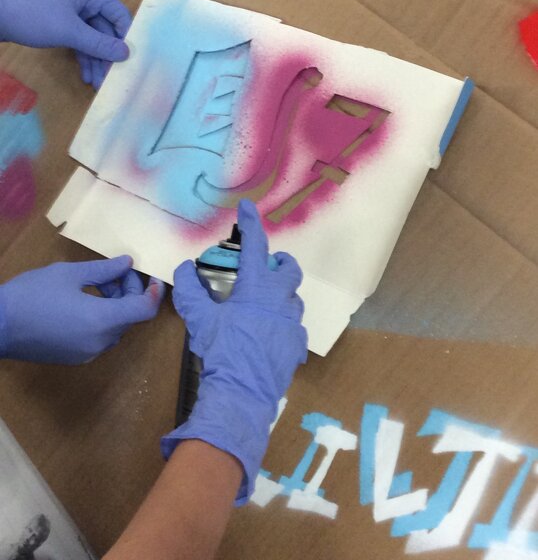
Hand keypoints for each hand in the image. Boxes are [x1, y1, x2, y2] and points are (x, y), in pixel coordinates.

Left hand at [0, 0, 130, 88]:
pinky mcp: (62, 24)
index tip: (130, 60)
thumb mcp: (69, 32)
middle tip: (112, 79)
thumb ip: (99, 44)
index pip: (119, 14)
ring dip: (96, 61)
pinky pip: (80, 42)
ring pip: (93, 39)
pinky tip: (86, 76)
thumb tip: (126, 54)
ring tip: (98, 84)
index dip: (126, 37)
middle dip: (108, 56)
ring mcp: (72, 12)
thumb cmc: (34, 16)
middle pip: (106, 30)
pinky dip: (84, 58)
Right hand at [0, 256, 164, 363]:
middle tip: (117, 272)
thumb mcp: (69, 274)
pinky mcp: (75, 357)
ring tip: (99, 282)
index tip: (154, 277)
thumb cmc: (32, 295)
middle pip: (130, 317)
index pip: (145, 310)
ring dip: (116, 304)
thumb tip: (127, 263)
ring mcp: (87, 353)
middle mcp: (100, 341)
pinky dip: (103, 318)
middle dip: (130, 292)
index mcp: (103, 320)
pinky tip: (86, 300)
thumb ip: (104, 270)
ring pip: (116, 327)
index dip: (154, 293)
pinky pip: (100, 336)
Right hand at [163, 199, 307, 503]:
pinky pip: (294, 328)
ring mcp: (292, 324)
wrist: (242, 393)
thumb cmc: (221, 350)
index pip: (256, 246)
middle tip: (267, 265)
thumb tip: (183, 269)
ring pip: (293, 299)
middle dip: (280, 262)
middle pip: (289, 270)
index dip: (251, 223)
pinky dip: (282, 324)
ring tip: (263, 304)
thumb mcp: (199, 319)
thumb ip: (189, 291)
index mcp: (257, 288)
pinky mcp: (296, 345)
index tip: (248, 207)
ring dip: (281, 295)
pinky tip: (269, 334)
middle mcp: (280, 300)